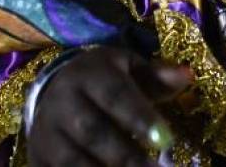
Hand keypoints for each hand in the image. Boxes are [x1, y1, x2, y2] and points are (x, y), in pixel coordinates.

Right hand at [27, 47, 190, 166]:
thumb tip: (188, 76)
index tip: (166, 140)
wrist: (53, 88)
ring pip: (71, 159)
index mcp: (89, 74)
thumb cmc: (104, 78)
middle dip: (125, 155)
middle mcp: (62, 101)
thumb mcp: (129, 67)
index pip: (116, 95)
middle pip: (93, 131)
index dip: (140, 118)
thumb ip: (157, 76)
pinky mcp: (37, 156)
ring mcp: (46, 132)